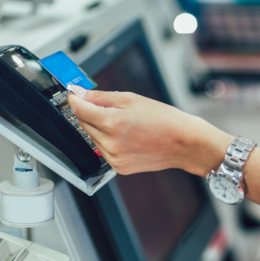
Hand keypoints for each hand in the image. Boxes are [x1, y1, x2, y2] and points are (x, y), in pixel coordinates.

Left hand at [67, 86, 232, 175]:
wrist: (184, 143)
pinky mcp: (119, 167)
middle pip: (84, 123)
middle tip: (111, 108)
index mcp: (111, 123)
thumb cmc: (164, 119)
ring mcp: (114, 158)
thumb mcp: (132, 99)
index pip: (79, 108)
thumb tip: (79, 93)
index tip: (75, 93)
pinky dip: (110, 142)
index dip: (75, 98)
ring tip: (125, 124)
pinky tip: (128, 137)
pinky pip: (105, 151)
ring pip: (94, 138)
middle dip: (92, 113)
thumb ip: (101, 97)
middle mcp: (110, 143)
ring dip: (101, 128)